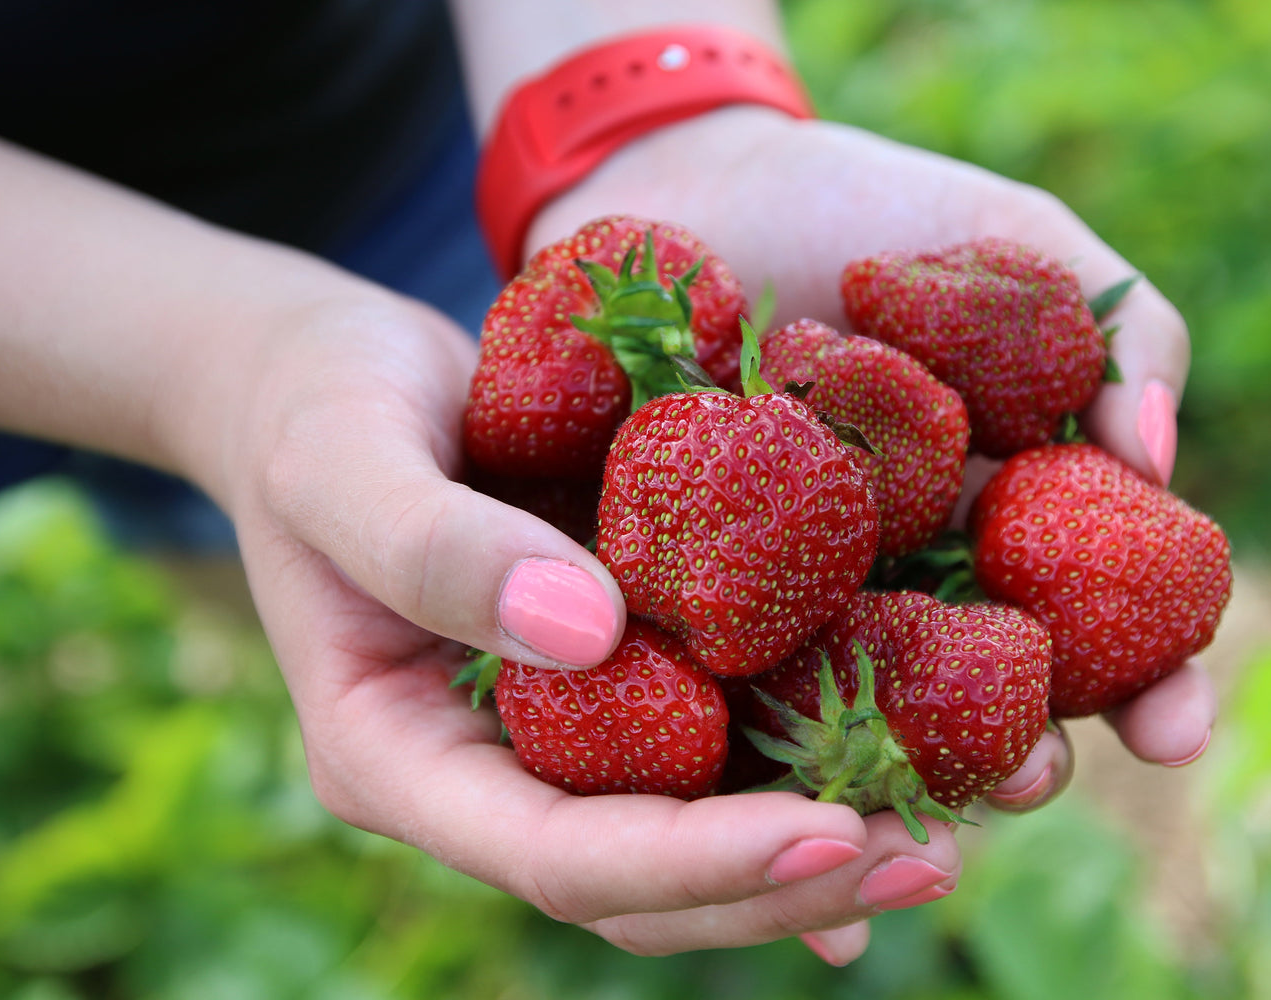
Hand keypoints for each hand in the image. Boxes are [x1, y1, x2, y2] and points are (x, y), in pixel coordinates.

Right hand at [220, 292, 958, 961]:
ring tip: (952, 826)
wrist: (336, 377)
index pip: (555, 857)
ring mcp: (553, 737)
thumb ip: (435, 547)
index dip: (693, 861)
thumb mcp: (346, 456)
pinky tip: (906, 782)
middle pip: (641, 884)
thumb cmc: (318, 406)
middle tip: (929, 854)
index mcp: (401, 760)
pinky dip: (802, 771)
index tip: (828, 830)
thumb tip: (593, 635)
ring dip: (817, 846)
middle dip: (784, 882)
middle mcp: (489, 776)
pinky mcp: (614, 678)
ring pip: (689, 834)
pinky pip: (712, 749)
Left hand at [530, 106, 1216, 791]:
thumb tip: (1160, 456)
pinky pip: (719, 666)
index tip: (1174, 733)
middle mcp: (909, 575)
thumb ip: (1120, 335)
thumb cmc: (875, 209)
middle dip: (1017, 754)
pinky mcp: (688, 583)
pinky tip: (752, 795)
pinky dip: (738, 734)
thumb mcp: (1019, 244)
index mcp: (1003, 516)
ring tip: (911, 808)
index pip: (1099, 623)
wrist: (696, 186)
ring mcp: (796, 590)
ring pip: (853, 708)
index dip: (1150, 683)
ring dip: (887, 771)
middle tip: (1031, 780)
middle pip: (981, 695)